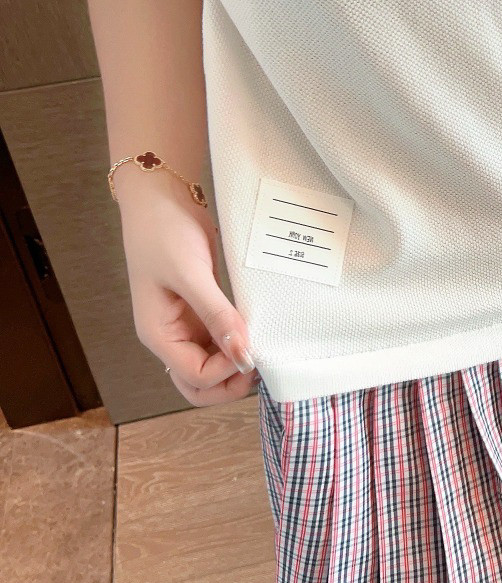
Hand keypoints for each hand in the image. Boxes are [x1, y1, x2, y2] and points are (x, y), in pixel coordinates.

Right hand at [115, 183, 259, 406]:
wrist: (161, 197)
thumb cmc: (164, 231)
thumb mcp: (191, 274)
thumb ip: (216, 316)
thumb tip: (242, 355)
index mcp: (158, 334)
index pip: (194, 377)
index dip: (225, 371)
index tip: (252, 348)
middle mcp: (170, 337)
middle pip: (198, 385)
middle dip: (229, 384)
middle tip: (261, 365)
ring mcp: (186, 326)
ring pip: (210, 368)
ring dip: (235, 369)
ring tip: (262, 352)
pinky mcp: (201, 313)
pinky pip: (219, 343)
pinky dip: (237, 347)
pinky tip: (256, 336)